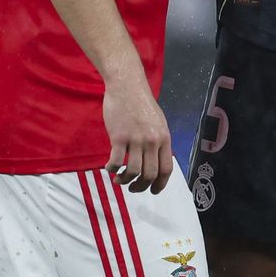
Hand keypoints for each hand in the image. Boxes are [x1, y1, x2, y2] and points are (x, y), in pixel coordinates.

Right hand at [103, 79, 174, 193]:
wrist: (127, 86)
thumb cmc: (141, 104)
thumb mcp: (158, 122)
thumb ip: (158, 141)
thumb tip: (156, 161)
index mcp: (164, 138)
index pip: (166, 169)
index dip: (160, 184)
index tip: (153, 191)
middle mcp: (152, 141)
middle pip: (150, 174)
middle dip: (141, 186)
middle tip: (132, 188)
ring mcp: (136, 139)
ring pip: (132, 171)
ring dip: (124, 181)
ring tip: (119, 180)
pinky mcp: (119, 137)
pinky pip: (115, 162)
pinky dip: (111, 169)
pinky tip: (109, 168)